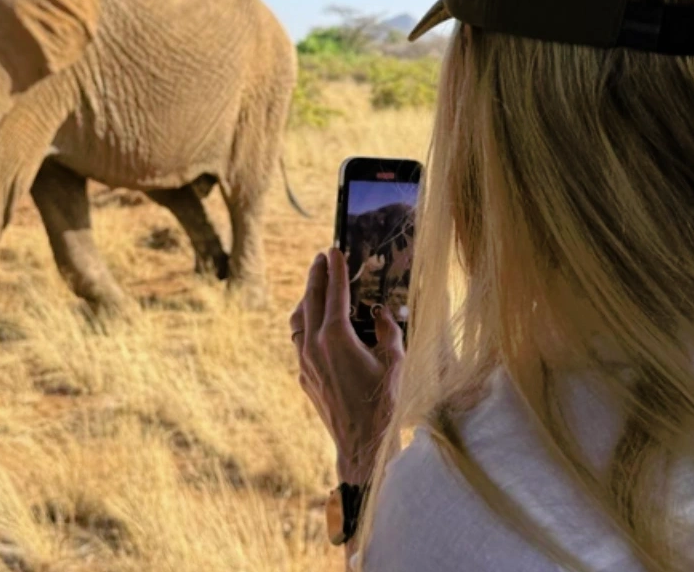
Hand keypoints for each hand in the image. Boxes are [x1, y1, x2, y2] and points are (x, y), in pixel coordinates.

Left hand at [291, 248, 404, 485]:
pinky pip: (299, 341)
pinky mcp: (304, 377)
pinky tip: (316, 323)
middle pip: (311, 300)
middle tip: (322, 258)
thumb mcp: (395, 362)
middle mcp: (313, 346)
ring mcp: (305, 362)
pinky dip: (305, 324)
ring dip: (307, 299)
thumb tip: (380, 311)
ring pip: (298, 320)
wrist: (363, 444)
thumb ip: (387, 330)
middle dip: (316, 276)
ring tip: (317, 286)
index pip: (334, 293)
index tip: (334, 249)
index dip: (336, 269)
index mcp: (336, 337)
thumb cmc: (384, 403)